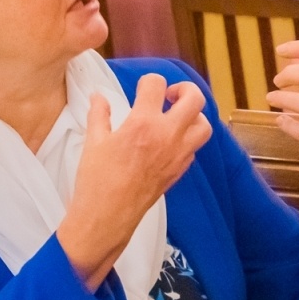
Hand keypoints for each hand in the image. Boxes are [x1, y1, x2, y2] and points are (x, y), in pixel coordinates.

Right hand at [58, 74, 211, 288]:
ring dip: (194, 116)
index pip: (155, 84)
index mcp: (143, 123)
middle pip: (195, 99)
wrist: (107, 218)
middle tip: (169, 95)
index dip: (148, 81)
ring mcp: (177, 154)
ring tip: (176, 117)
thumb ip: (99, 114)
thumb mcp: (93, 142)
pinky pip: (195, 147)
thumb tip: (98, 97)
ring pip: (205, 125)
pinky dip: (188, 138)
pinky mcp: (180, 170)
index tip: (142, 87)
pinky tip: (170, 140)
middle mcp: (167, 136)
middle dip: (184, 90)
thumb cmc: (97, 182)